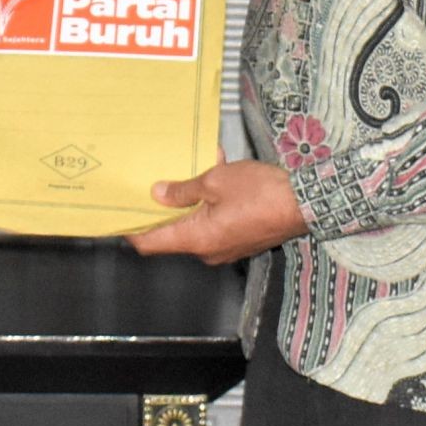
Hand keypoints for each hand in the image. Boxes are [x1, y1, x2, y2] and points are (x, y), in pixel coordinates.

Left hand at [126, 156, 308, 264]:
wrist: (306, 204)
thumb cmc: (261, 192)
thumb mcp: (216, 181)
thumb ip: (184, 190)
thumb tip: (159, 194)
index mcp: (197, 238)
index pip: (150, 243)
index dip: (131, 229)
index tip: (120, 212)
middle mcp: (208, 251)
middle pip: (172, 236)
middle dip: (162, 211)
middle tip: (152, 185)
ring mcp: (226, 249)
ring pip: (195, 229)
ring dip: (189, 205)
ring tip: (189, 174)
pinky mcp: (241, 242)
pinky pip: (215, 227)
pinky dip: (209, 208)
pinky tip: (216, 180)